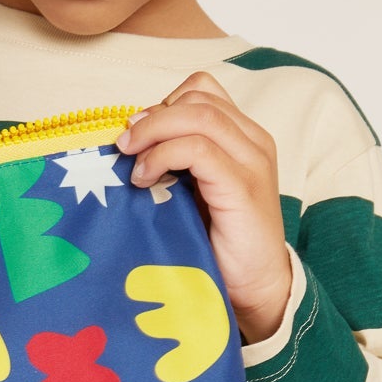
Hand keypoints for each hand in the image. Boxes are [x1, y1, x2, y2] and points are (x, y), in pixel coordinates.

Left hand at [115, 71, 292, 341]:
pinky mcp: (243, 186)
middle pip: (197, 96)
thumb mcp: (194, 192)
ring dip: (154, 132)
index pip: (201, 91)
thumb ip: (177, 162)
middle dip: (152, 116)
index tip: (135, 136)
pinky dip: (163, 155)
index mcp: (243, 137)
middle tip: (125, 145)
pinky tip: (146, 178)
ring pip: (198, 114)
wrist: (256, 290)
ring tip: (132, 162)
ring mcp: (252, 161)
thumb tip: (131, 142)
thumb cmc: (220, 245)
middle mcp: (253, 141)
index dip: (163, 106)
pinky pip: (199, 148)